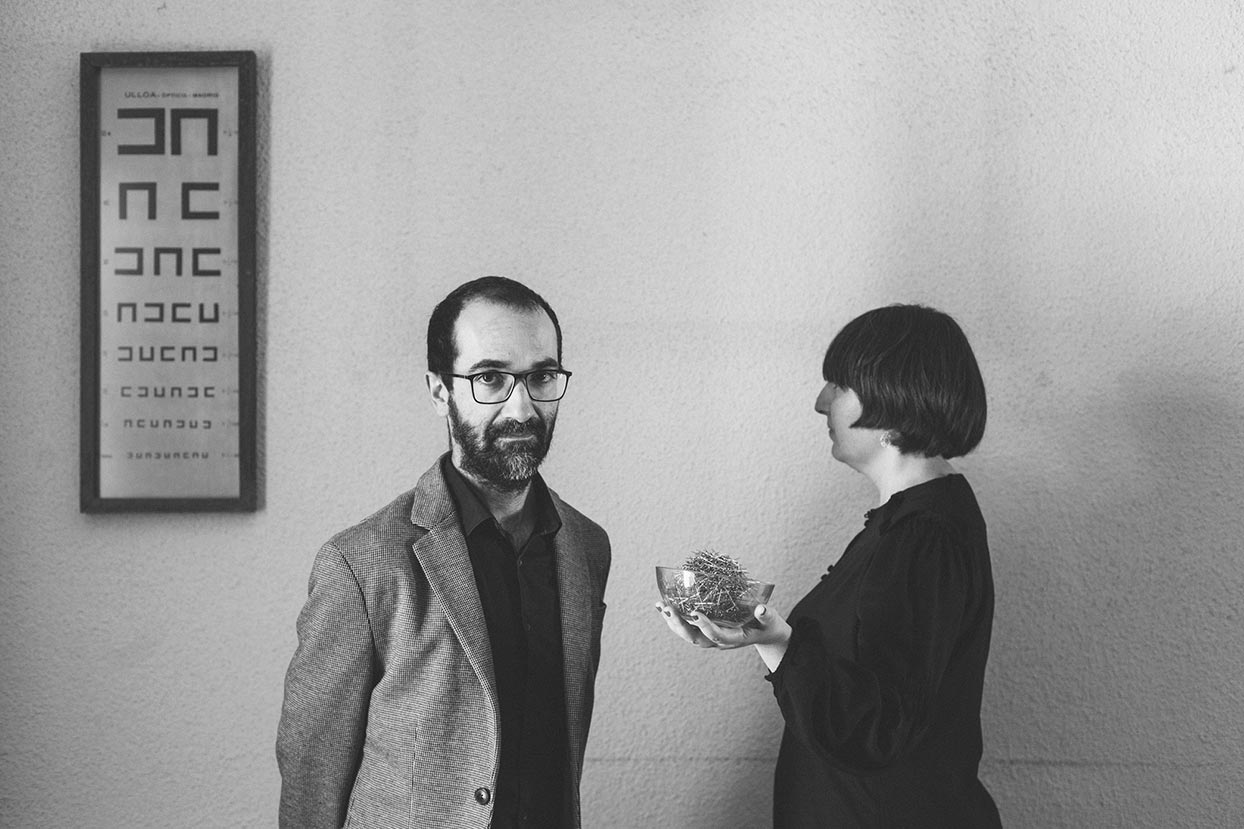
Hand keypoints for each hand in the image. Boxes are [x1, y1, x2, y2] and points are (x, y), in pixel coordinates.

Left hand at [655, 602, 791, 651]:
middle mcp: (719, 641)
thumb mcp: (771, 621)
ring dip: (673, 622)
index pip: (717, 636)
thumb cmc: (768, 625)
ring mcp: (711, 639)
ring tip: (660, 606)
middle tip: (668, 608)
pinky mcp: (707, 632)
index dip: (705, 626)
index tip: (694, 613)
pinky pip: (688, 628)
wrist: (765, 634)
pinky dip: (675, 619)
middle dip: (680, 624)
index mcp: (735, 639)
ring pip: (688, 635)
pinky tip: (664, 607)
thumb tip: (761, 608)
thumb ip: (766, 616)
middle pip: (695, 638)